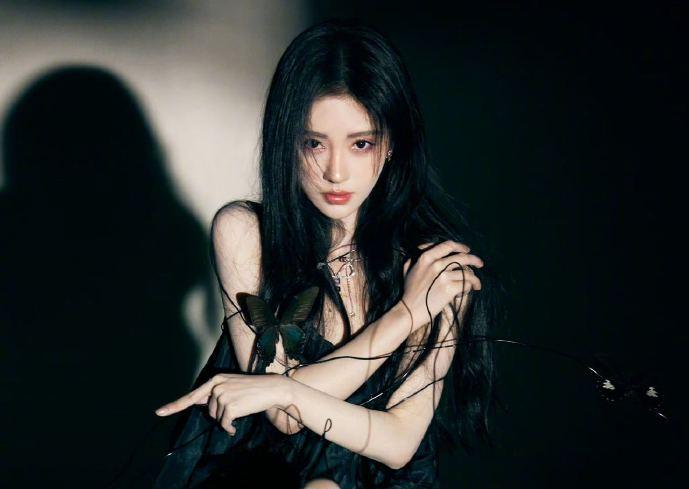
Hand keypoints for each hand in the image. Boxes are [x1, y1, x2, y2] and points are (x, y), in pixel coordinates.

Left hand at [154, 373, 291, 434]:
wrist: (272, 389)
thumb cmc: (253, 389)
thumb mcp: (232, 386)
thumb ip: (216, 393)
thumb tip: (204, 406)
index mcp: (216, 379)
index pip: (191, 396)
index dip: (174, 406)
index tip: (159, 412)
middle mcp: (216, 386)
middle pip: (209, 411)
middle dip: (220, 414)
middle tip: (237, 405)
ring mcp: (222, 395)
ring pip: (217, 418)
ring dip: (227, 420)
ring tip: (241, 410)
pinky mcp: (230, 406)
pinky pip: (224, 424)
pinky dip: (229, 428)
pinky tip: (236, 425)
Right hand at [400, 240, 482, 331]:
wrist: (410, 310)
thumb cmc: (409, 291)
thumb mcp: (408, 268)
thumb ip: (417, 256)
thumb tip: (425, 246)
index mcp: (426, 257)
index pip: (448, 245)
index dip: (460, 246)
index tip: (467, 250)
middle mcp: (436, 264)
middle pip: (462, 257)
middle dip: (475, 260)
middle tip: (480, 264)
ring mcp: (443, 276)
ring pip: (468, 272)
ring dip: (475, 279)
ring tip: (477, 284)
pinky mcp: (449, 289)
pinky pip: (466, 284)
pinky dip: (469, 288)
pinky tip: (465, 292)